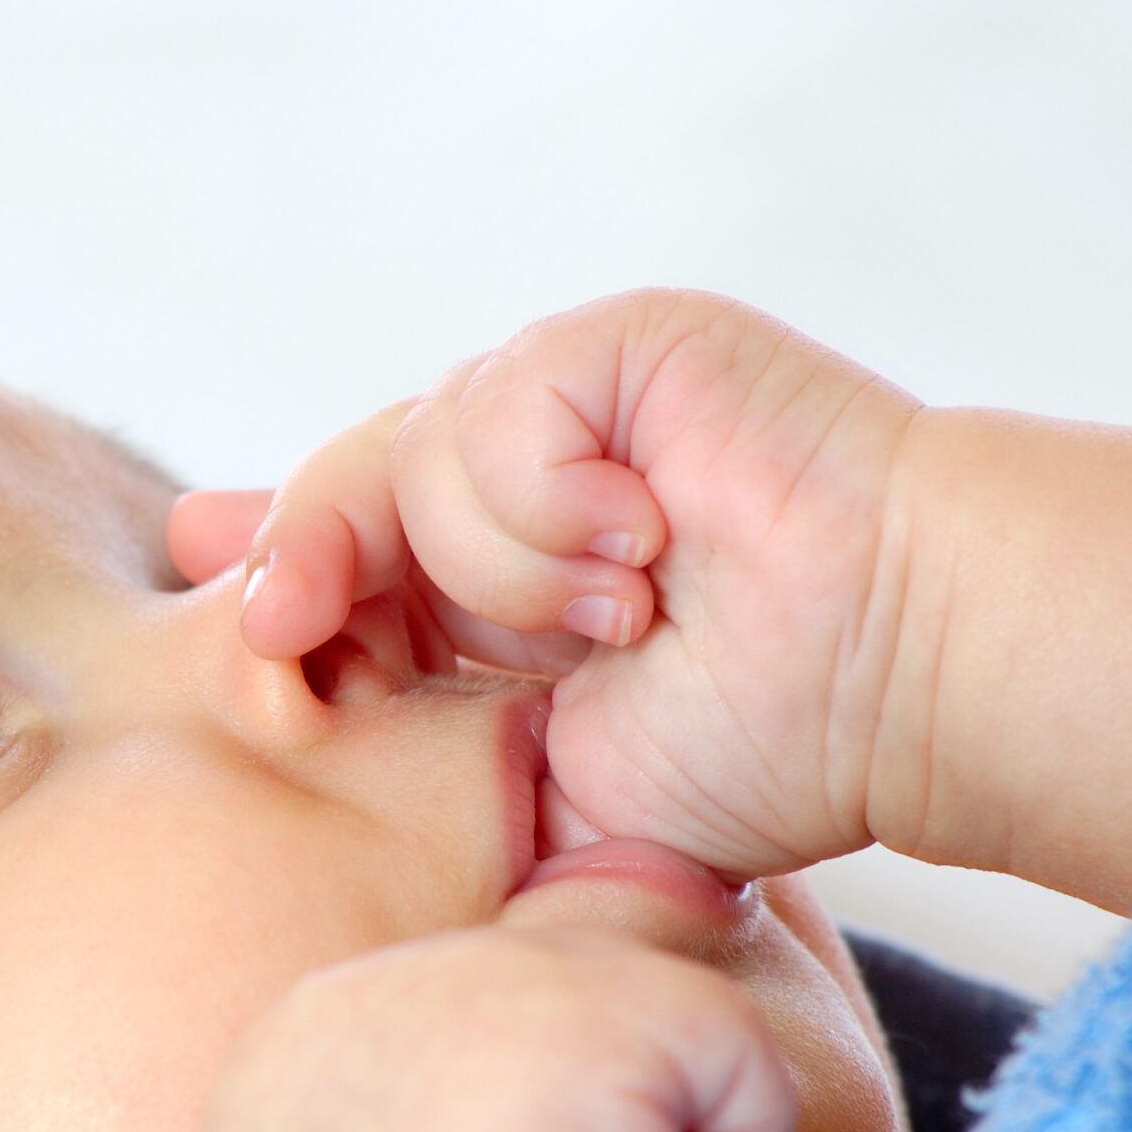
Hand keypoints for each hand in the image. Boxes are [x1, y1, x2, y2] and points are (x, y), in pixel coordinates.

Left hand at [170, 290, 921, 881]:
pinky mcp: (617, 343)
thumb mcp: (541, 787)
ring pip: (408, 459)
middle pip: (338, 490)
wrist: (894, 686)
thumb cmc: (755, 750)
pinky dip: (553, 505)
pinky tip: (650, 544)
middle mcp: (517, 481)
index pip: (333, 549)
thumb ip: (419, 766)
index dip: (270, 566)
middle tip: (288, 630)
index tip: (237, 618)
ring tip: (628, 618)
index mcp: (490, 582)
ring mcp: (566, 405)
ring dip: (507, 574)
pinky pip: (491, 414)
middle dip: (303, 561)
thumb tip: (321, 726)